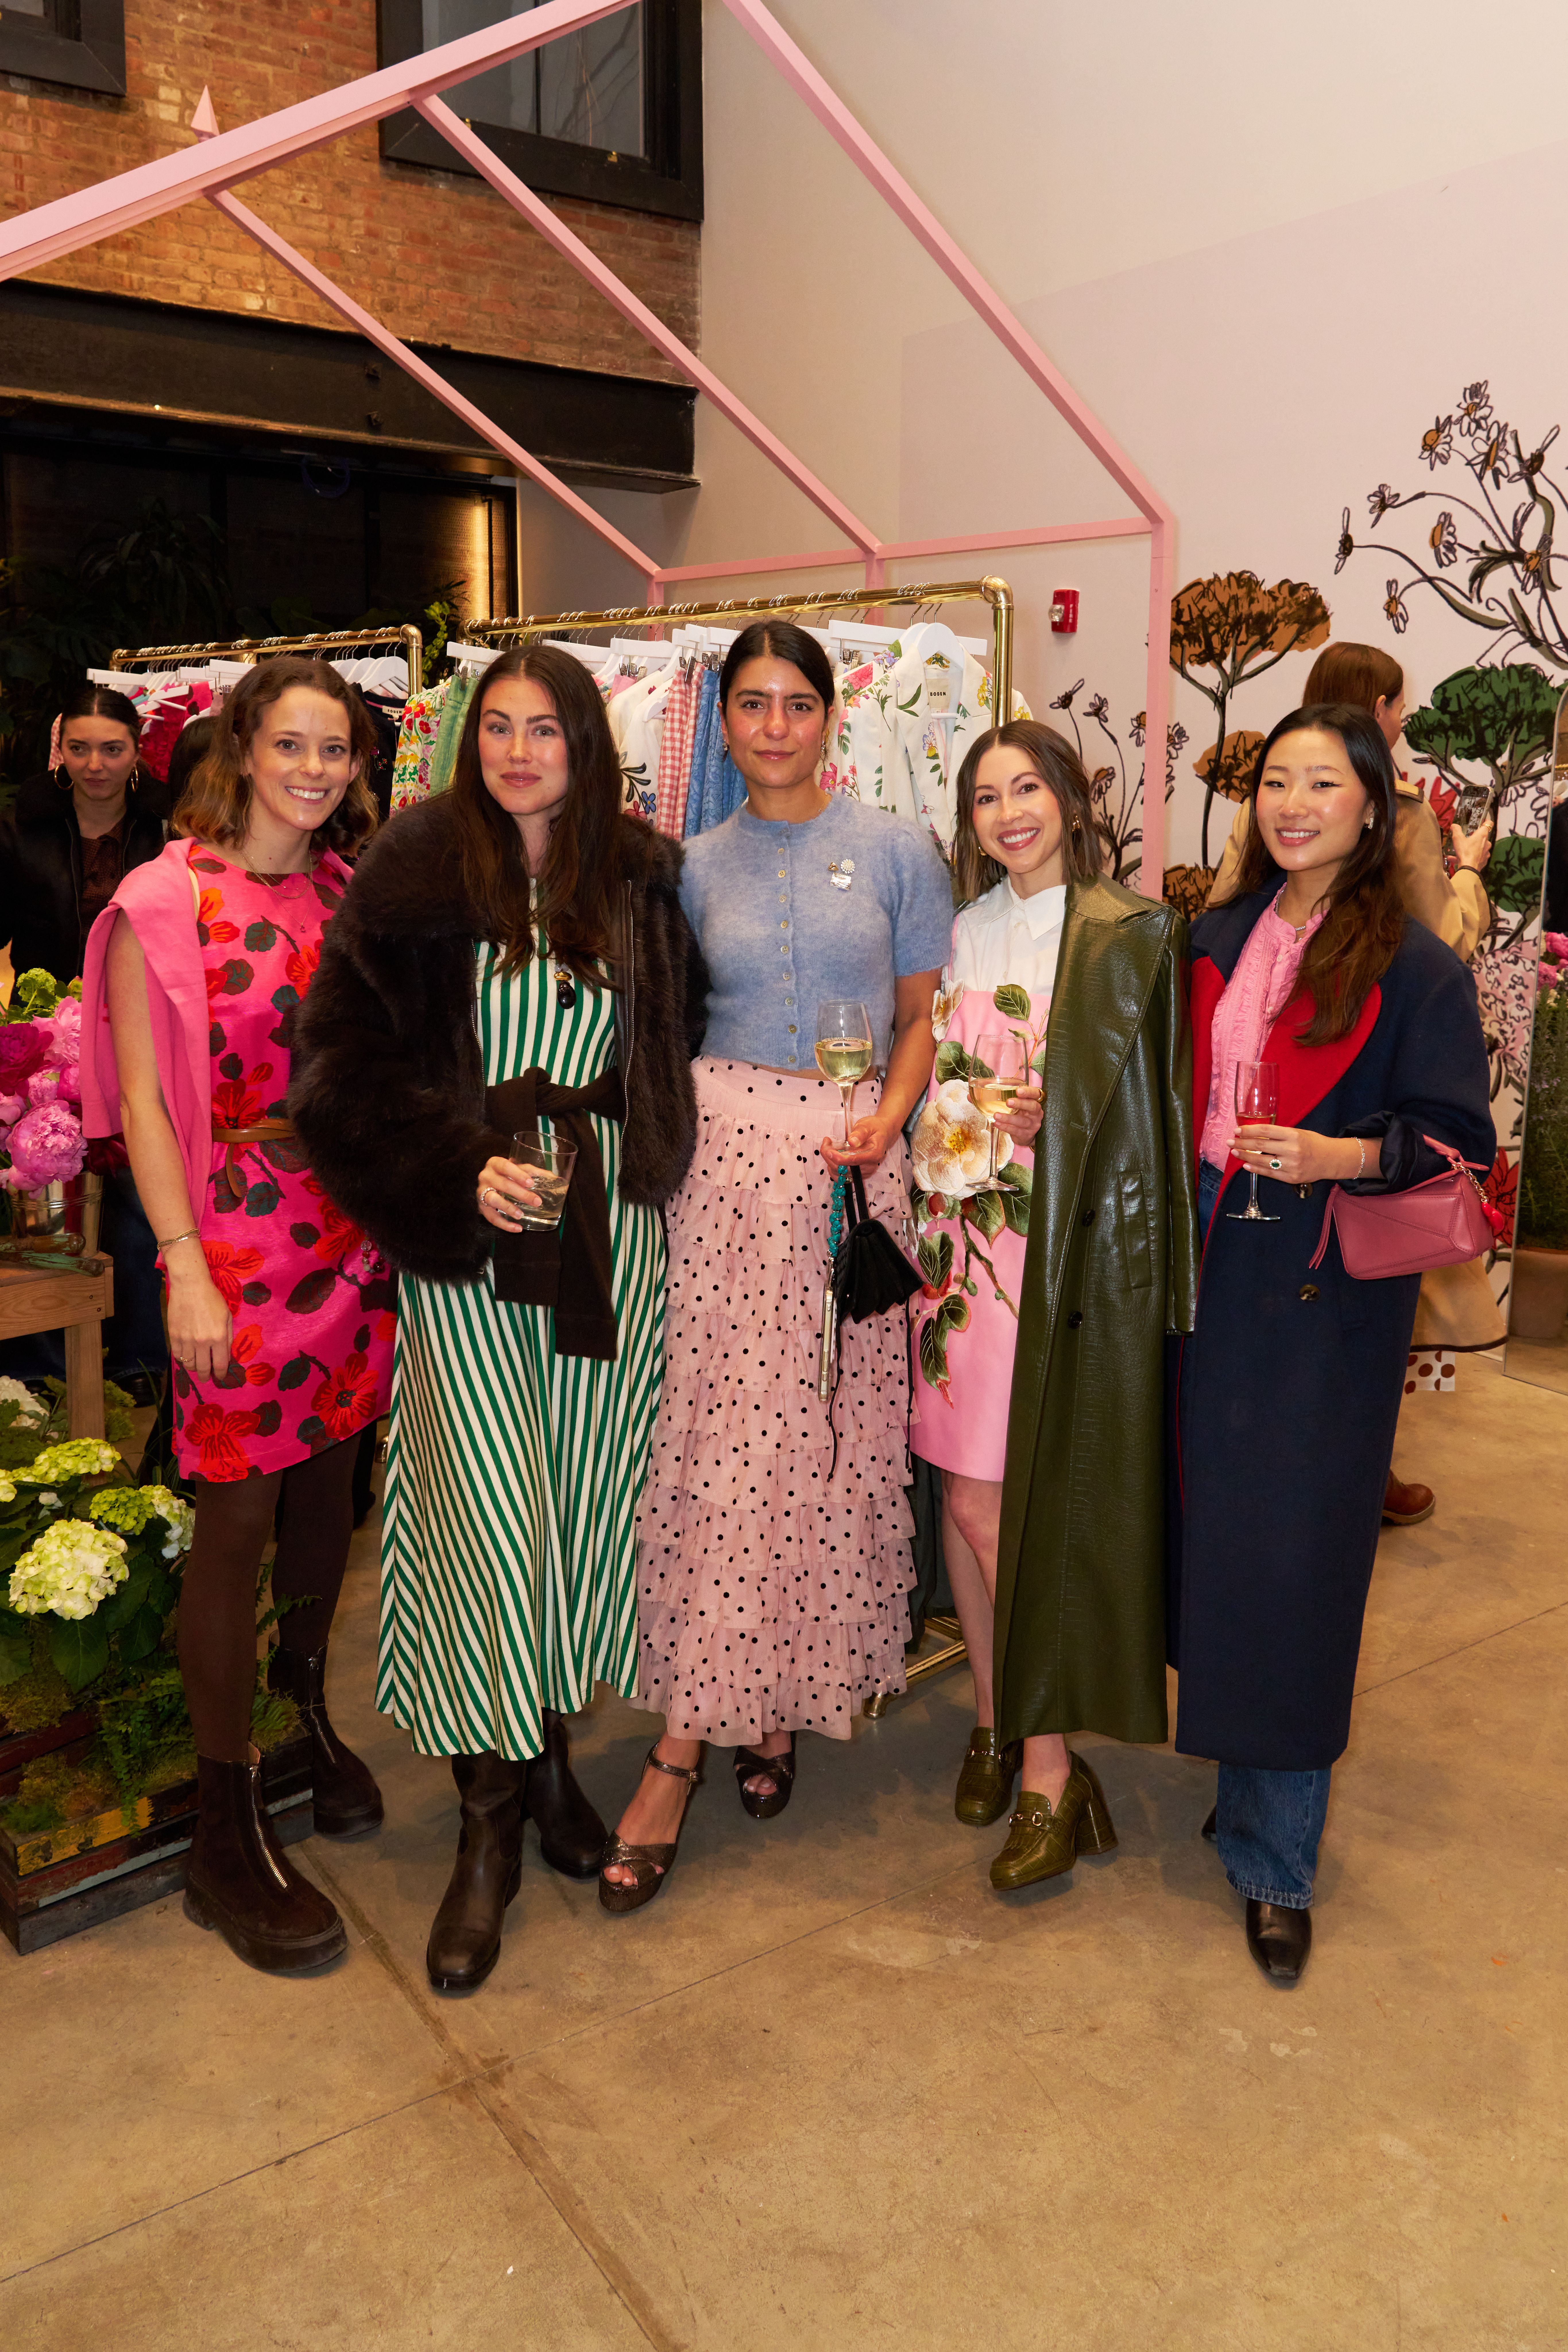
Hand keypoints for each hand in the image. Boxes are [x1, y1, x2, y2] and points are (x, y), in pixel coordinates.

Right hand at [166, 1260, 232, 1384]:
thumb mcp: (227, 1317)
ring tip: (197, 1368)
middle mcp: (202, 1342)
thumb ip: (228, 1337)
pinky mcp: (173, 1336)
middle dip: (206, 1376)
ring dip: (194, 1369)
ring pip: (189, 1364)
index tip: (220, 1377)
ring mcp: (186, 1340)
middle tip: (207, 1378)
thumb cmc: (212, 1299)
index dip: (221, 1374)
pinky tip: (186, 1358)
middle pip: (203, 1368)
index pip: (220, 1364)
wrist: (190, 1286)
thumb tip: (225, 1355)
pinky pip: (177, 1355)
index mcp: (218, 1337)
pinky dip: (182, 1360)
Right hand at [477, 1153, 542, 1230]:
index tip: (531, 1183)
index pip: (505, 1166)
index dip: (518, 1174)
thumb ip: (532, 1172)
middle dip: (520, 1193)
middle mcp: (485, 1176)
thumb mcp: (518, 1169)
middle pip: (502, 1184)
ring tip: (521, 1215)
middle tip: (537, 1201)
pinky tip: (518, 1228)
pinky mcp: (481, 1206)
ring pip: (493, 1199)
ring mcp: (481, 1191)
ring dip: (508, 1207)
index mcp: (495, 1163)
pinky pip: (491, 1217)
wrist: (489, 1184)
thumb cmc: (507, 1174)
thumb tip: (553, 1177)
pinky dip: (504, 1224)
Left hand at [822, 1112, 898, 1172]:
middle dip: (830, 1157)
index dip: (839, 1158)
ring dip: (829, 1161)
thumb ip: (860, 1133)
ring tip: (828, 1145)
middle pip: (845, 1169)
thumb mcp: (867, 1125)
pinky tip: (831, 1156)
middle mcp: (869, 1167)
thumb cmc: (874, 1128)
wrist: (882, 1134)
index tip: (828, 1150)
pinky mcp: (857, 1174)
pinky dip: (832, 1167)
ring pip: (840, 1173)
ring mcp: (863, 1172)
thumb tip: (852, 1142)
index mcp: (873, 1155)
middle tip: (826, 1141)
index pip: (854, 1161)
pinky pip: (841, 1176)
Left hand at [992, 1082, 1042, 1146]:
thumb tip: (1000, 1085)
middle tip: (1008, 1102)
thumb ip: (1016, 1097)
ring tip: (997, 1115)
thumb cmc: (1022, 1115)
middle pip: (1032, 1107)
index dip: (1028, 1092)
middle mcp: (1037, 1114)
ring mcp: (1033, 1125)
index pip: (1036, 1094)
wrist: (1026, 1133)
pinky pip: (1016, 1131)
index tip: (1018, 1090)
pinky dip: (1006, 1127)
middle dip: (1020, 1104)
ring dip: (1008, 1118)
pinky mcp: (1026, 1135)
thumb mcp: (1021, 1105)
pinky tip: (997, 1123)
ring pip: (1022, 1121)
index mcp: (1036, 1102)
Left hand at [1231, 1123, 1372, 1185]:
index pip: (1265, 1131)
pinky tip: (1246, 1165)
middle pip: (1260, 1146)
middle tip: (1229, 1142)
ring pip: (1261, 1161)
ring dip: (1245, 1157)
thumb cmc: (1313, 1143)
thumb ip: (1278, 1134)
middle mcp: (1291, 1150)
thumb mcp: (1297, 1132)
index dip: (1248, 1131)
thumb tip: (1254, 1134)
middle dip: (1241, 1144)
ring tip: (1235, 1152)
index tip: (1237, 1131)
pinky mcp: (1291, 1178)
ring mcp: (1291, 1166)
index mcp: (1293, 1135)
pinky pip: (1269, 1173)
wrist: (1331, 1159)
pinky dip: (1255, 1169)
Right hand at [1451, 813, 1493, 871]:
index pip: (1489, 823)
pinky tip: (1457, 859)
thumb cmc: (1465, 852)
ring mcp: (1486, 852)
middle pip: (1482, 836)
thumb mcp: (1457, 839)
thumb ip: (1456, 830)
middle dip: (1474, 837)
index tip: (1482, 821)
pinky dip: (1468, 856)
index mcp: (1482, 835)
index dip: (1486, 821)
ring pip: (1478, 847)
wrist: (1469, 869)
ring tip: (1459, 851)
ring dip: (1470, 847)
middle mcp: (1487, 843)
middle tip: (1466, 837)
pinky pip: (1475, 856)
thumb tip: (1454, 825)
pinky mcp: (1483, 860)